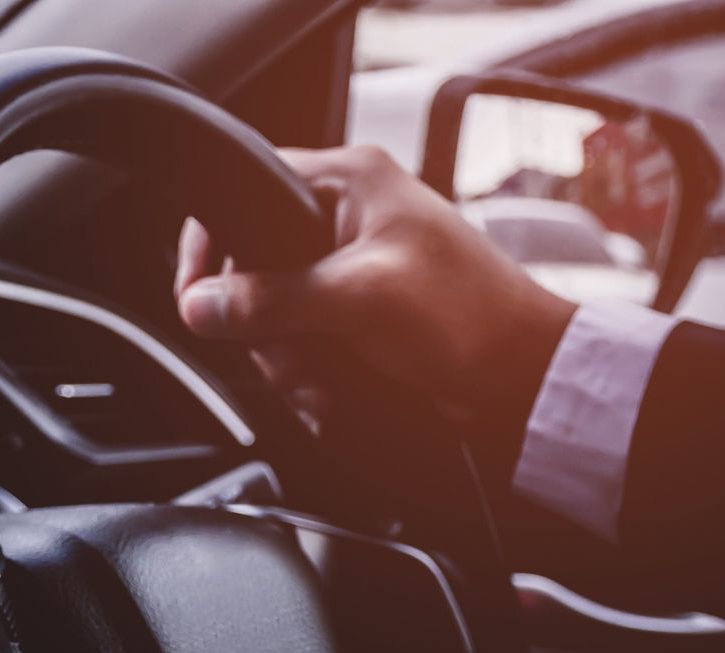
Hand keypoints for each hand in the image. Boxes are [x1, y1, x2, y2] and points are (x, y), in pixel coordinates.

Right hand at [175, 145, 575, 436]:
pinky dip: (310, 380)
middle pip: (252, 268)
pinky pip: (303, 347)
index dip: (213, 246)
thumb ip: (272, 299)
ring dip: (290, 364)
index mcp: (349, 182)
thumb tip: (202, 306)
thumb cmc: (470, 319)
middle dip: (265, 329)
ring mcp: (351, 272)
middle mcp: (346, 219)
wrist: (525, 382)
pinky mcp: (360, 319)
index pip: (245, 188)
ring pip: (274, 317)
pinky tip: (334, 398)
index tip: (199, 297)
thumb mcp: (359, 300)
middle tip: (293, 356)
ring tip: (324, 386)